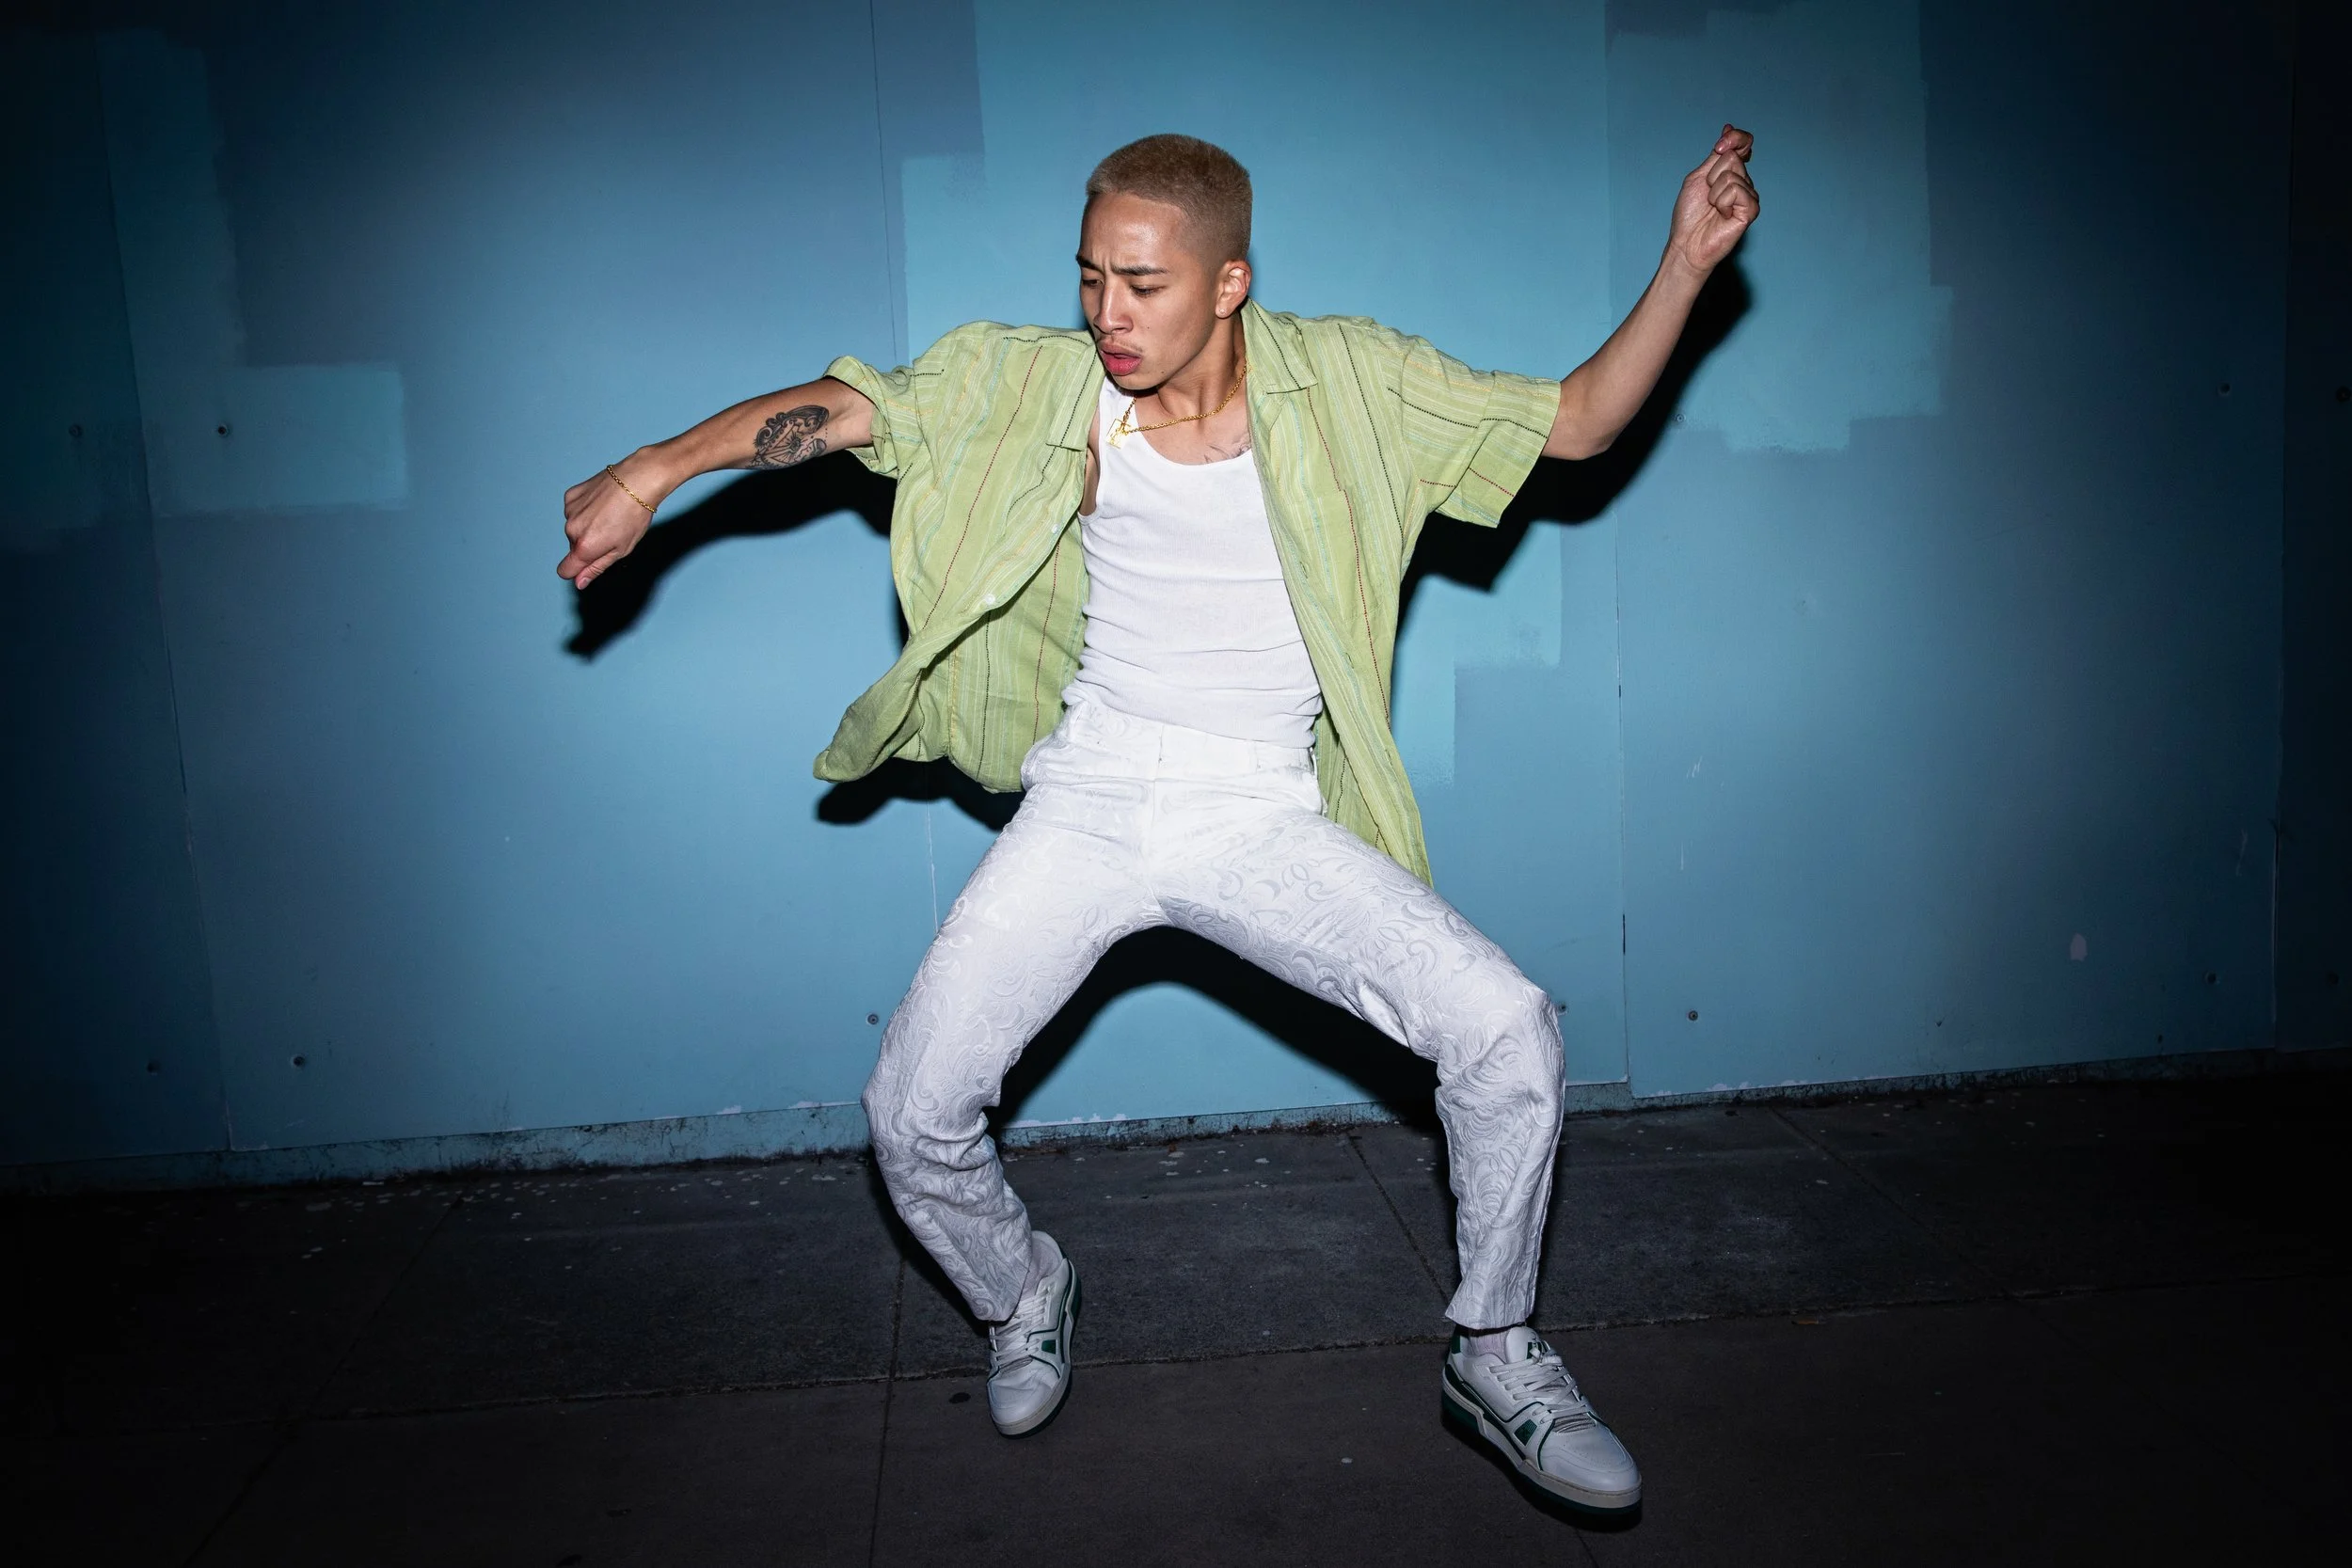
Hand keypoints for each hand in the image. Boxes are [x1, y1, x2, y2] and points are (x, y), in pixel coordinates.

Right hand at [559, 456, 661, 588]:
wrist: (636, 480)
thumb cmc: (635, 516)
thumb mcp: (621, 549)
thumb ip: (596, 567)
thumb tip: (579, 582)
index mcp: (584, 547)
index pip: (565, 570)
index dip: (577, 571)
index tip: (589, 564)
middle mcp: (571, 529)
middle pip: (574, 548)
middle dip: (589, 545)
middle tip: (613, 531)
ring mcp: (569, 511)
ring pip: (574, 528)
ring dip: (588, 526)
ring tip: (610, 514)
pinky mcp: (571, 495)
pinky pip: (574, 510)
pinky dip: (585, 509)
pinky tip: (602, 502)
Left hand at [1666, 124, 1757, 277]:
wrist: (1687, 243)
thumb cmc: (1690, 214)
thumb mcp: (1698, 177)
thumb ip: (1715, 156)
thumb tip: (1728, 128)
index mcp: (1731, 172)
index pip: (1743, 143)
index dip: (1735, 138)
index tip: (1719, 146)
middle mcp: (1743, 182)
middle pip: (1732, 158)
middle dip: (1712, 176)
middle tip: (1707, 197)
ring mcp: (1749, 196)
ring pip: (1732, 174)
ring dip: (1714, 192)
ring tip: (1713, 208)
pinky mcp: (1751, 210)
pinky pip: (1736, 190)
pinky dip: (1722, 202)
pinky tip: (1722, 215)